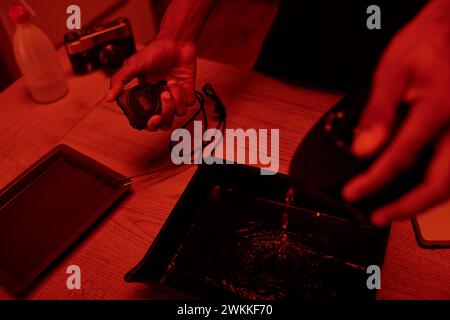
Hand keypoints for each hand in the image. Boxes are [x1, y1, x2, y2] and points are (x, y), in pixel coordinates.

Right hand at [107, 38, 196, 130]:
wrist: (175, 42)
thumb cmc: (155, 51)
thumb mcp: (134, 65)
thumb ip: (120, 80)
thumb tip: (109, 97)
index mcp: (146, 97)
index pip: (148, 120)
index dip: (151, 124)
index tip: (154, 119)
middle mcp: (161, 100)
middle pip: (165, 122)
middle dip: (166, 114)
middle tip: (163, 97)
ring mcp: (175, 97)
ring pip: (178, 113)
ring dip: (175, 98)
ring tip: (170, 82)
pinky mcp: (188, 92)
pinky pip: (188, 103)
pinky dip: (184, 94)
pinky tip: (177, 81)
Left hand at [342, 5, 449, 225]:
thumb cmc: (428, 43)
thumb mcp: (393, 72)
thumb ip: (378, 112)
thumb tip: (364, 148)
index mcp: (437, 110)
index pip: (399, 159)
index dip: (372, 182)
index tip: (353, 194)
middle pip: (440, 184)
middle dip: (407, 208)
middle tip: (380, 217)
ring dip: (426, 201)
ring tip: (397, 209)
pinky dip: (438, 184)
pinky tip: (420, 186)